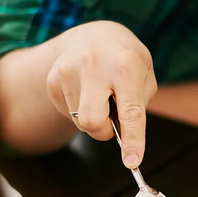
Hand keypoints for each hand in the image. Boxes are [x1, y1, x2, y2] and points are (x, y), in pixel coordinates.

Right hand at [46, 21, 157, 166]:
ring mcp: (68, 72)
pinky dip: (79, 110)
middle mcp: (94, 66)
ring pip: (80, 121)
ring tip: (99, 94)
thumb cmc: (125, 58)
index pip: (130, 111)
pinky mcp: (52, 80)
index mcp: (126, 65)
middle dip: (104, 131)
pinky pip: (67, 114)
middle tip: (112, 119)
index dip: (132, 139)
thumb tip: (125, 135)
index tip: (132, 162)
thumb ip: (140, 102)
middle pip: (93, 122)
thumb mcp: (145, 71)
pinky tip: (85, 90)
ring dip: (93, 118)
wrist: (91, 34)